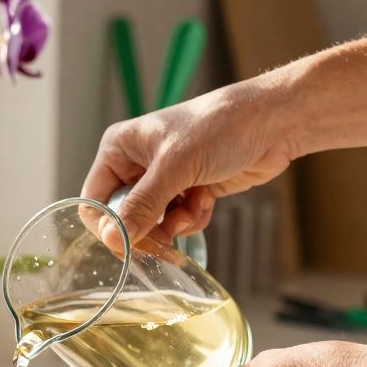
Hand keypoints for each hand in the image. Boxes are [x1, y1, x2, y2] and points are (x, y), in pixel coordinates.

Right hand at [83, 78, 297, 244]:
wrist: (272, 123)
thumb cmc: (219, 127)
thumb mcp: (175, 167)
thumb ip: (142, 206)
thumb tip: (113, 240)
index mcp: (119, 149)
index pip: (94, 201)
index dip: (108, 226)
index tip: (130, 243)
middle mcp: (135, 165)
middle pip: (123, 217)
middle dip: (147, 228)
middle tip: (167, 237)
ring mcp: (163, 180)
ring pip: (152, 224)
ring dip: (174, 224)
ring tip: (194, 207)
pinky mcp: (187, 191)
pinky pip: (177, 222)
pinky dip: (193, 218)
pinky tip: (208, 198)